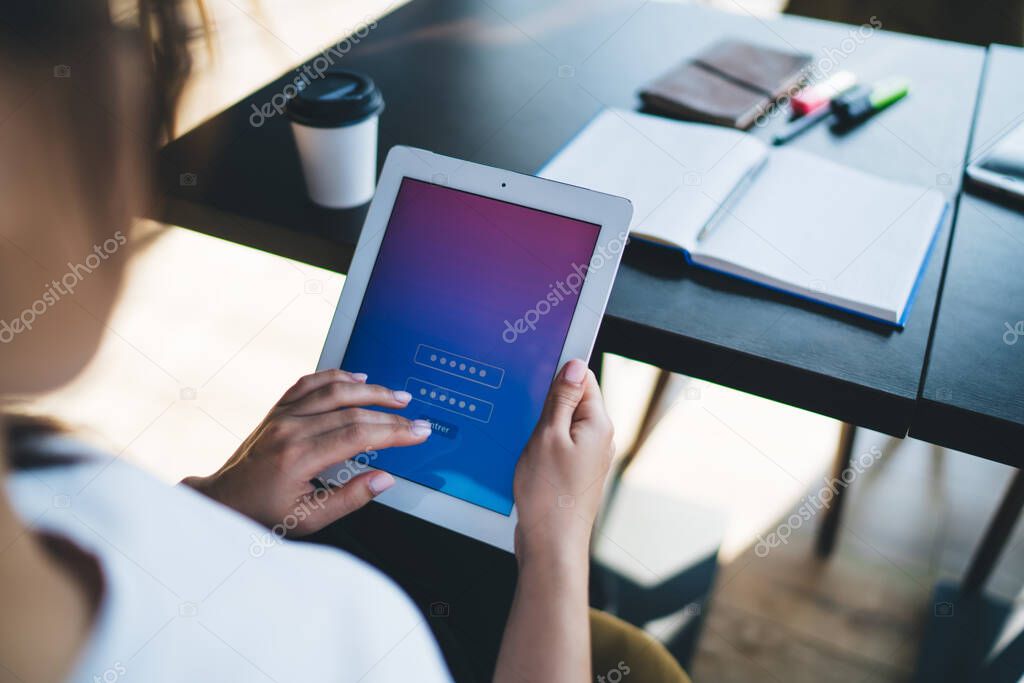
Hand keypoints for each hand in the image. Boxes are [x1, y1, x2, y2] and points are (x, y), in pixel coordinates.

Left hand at [183, 369, 431, 534]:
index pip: (358, 435)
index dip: (394, 432)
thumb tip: (384, 479)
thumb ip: (350, 499)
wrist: (223, 500)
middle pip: (351, 411)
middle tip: (416, 419)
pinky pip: (310, 382)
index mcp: (298, 457)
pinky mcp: (277, 409)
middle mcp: (289, 429)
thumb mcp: (308, 519)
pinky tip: (358, 378)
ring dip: (371, 390)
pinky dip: (337, 376)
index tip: (418, 433)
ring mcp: (282, 415)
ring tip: (397, 396)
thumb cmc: (263, 513)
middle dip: (391, 414)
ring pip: (334, 390)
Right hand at [512, 359, 613, 564]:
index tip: (538, 384)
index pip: (584, 380)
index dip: (558, 377)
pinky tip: (530, 459)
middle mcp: (599, 439)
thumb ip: (561, 398)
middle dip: (548, 405)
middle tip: (529, 420)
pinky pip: (560, 445)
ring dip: (542, 428)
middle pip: (573, 402)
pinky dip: (543, 446)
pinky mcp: (575, 471)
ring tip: (529, 445)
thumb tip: (574, 366)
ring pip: (563, 425)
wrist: (551, 542)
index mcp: (598, 424)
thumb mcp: (547, 436)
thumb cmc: (549, 494)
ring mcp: (588, 457)